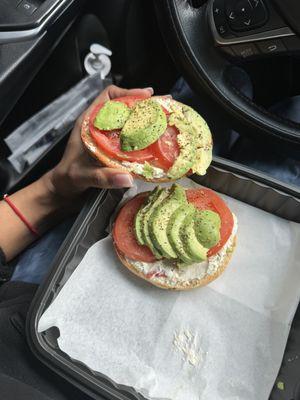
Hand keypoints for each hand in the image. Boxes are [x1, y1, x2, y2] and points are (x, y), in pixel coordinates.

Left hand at [43, 85, 153, 200]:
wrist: (64, 191)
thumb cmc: (67, 179)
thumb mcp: (83, 176)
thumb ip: (102, 177)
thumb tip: (127, 178)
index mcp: (88, 123)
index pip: (108, 97)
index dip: (127, 93)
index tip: (144, 96)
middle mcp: (100, 127)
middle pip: (124, 107)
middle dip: (144, 105)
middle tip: (163, 105)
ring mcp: (107, 138)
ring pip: (129, 122)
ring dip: (146, 120)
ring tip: (165, 119)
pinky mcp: (113, 150)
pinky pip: (130, 138)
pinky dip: (143, 137)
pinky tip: (156, 142)